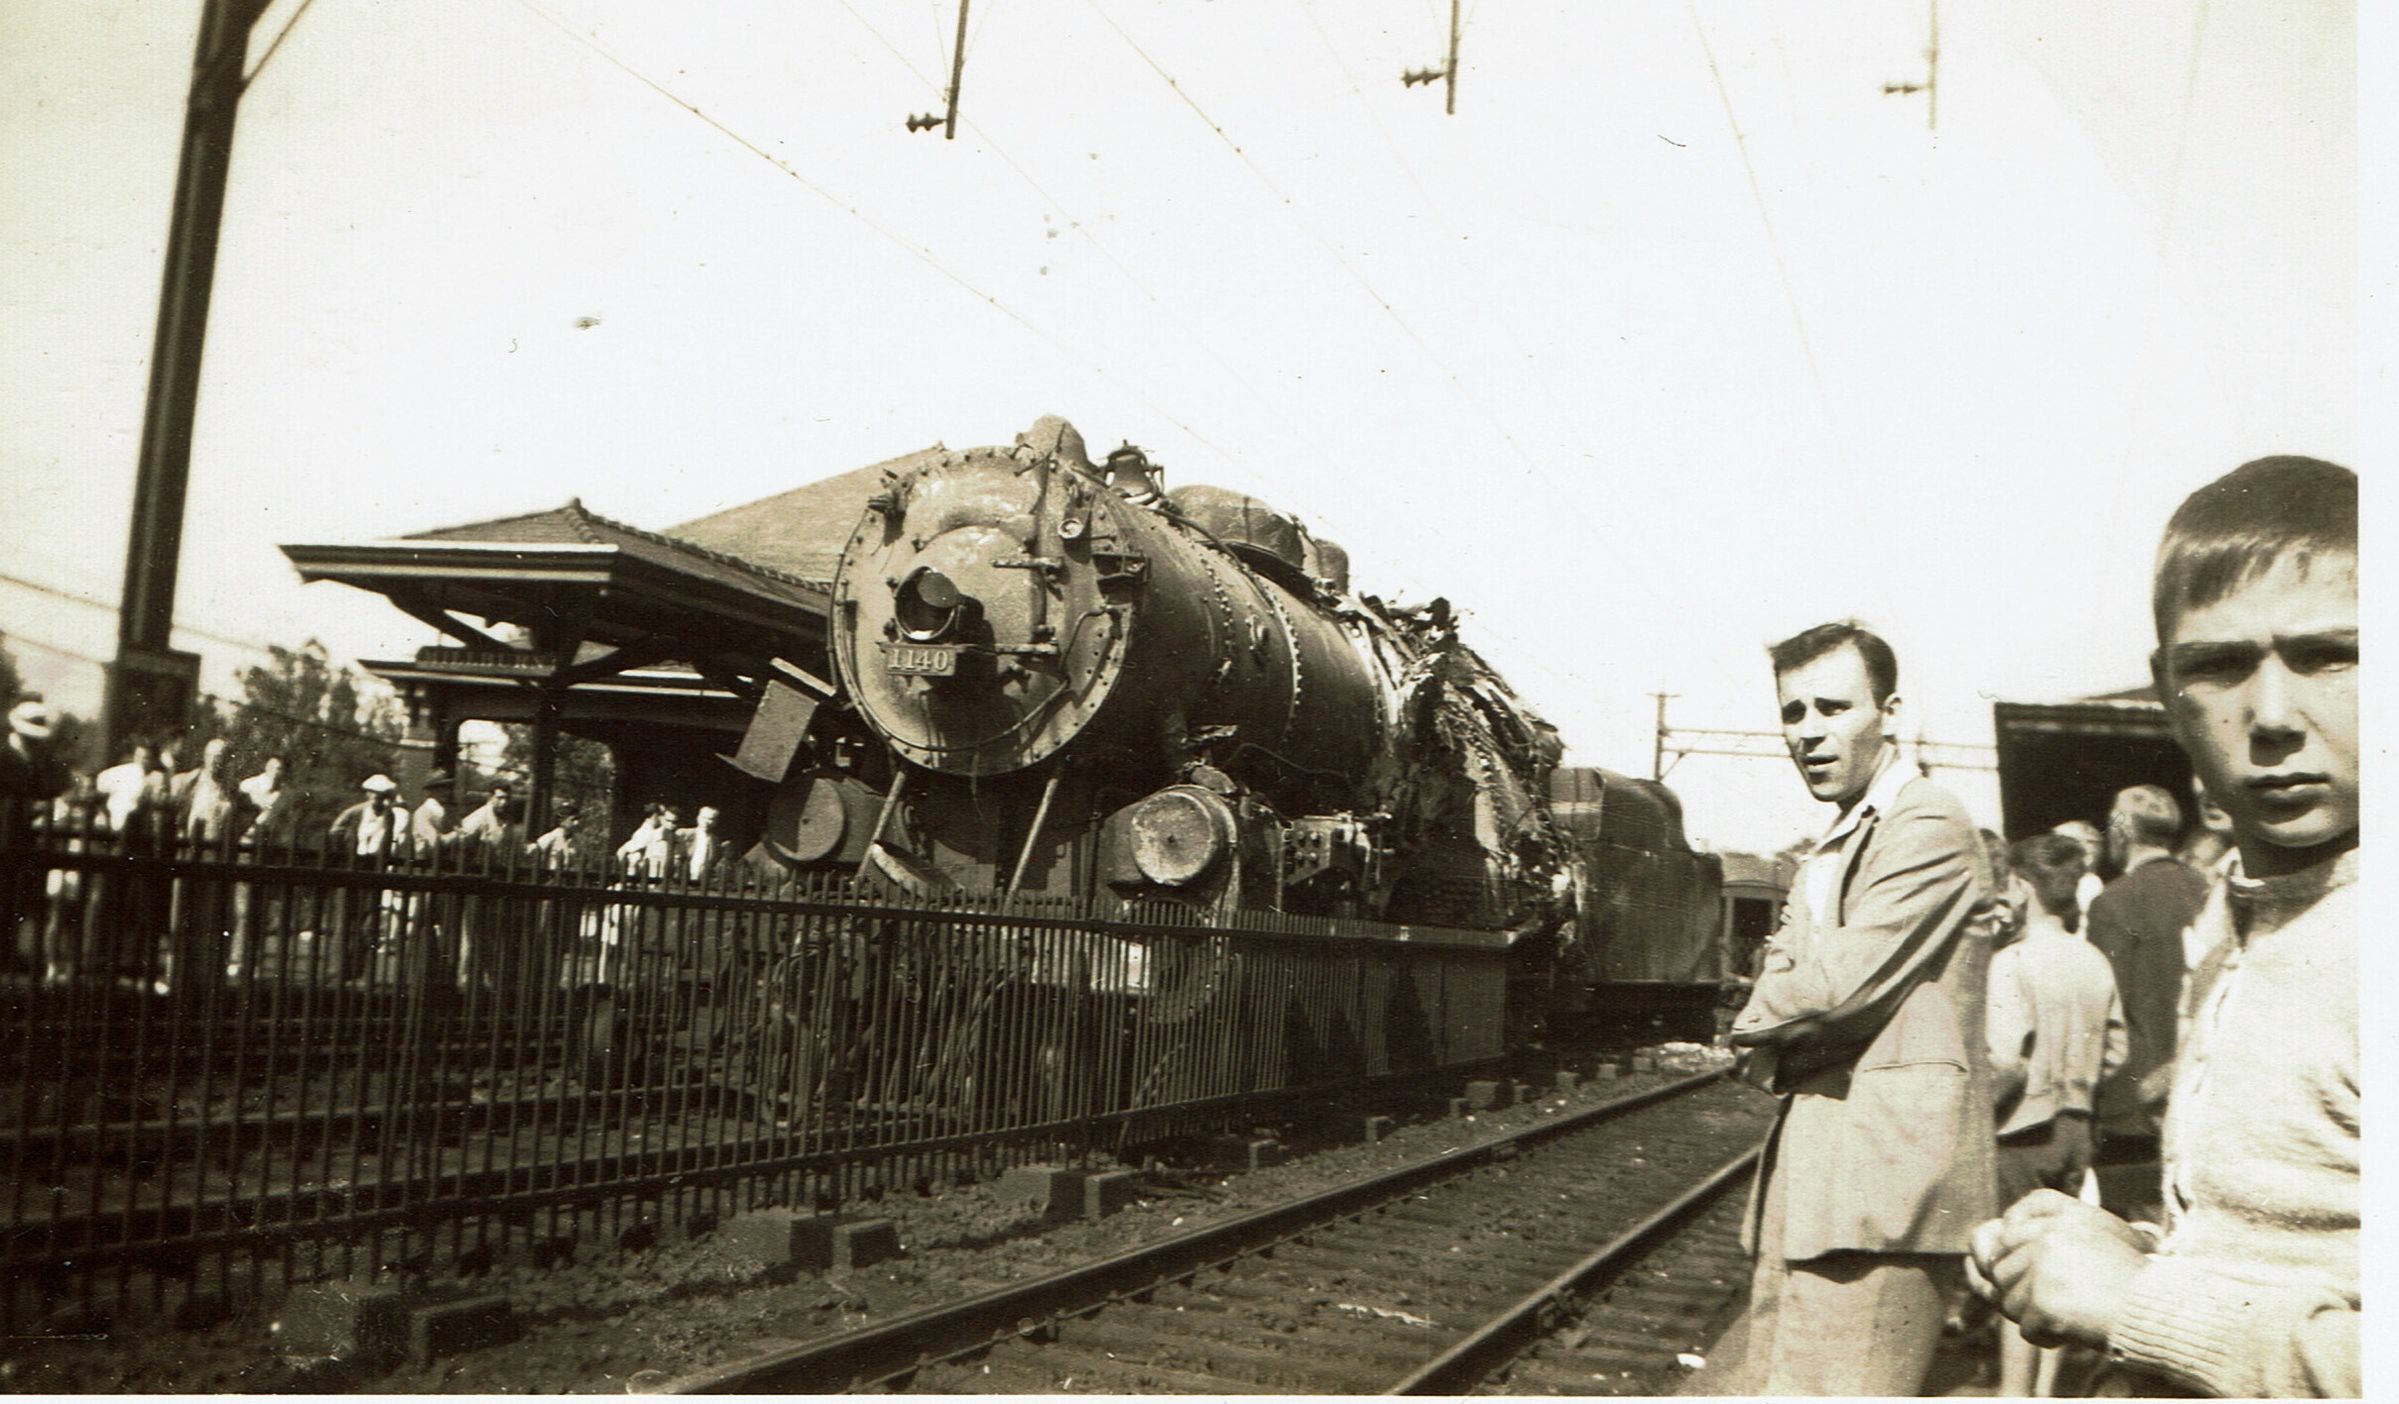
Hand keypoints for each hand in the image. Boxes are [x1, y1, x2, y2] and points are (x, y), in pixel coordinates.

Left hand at [1971, 1189, 2150, 1348]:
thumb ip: (2051, 1231)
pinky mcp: (2043, 1300)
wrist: (2157, 1310)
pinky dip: (2047, 1337)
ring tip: (2071, 1313)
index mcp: (2063, 1213)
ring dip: (2035, 1315)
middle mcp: (2048, 1234)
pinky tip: (2073, 1330)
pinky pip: (2026, 1327)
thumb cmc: (2130, 1279)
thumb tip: (1980, 1250)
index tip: (2031, 1266)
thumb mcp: (2099, 1237)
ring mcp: (2043, 1267)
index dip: (2010, 1247)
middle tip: (2059, 1300)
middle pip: (2003, 1267)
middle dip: (2024, 1290)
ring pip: (2010, 1300)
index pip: (2010, 1223)